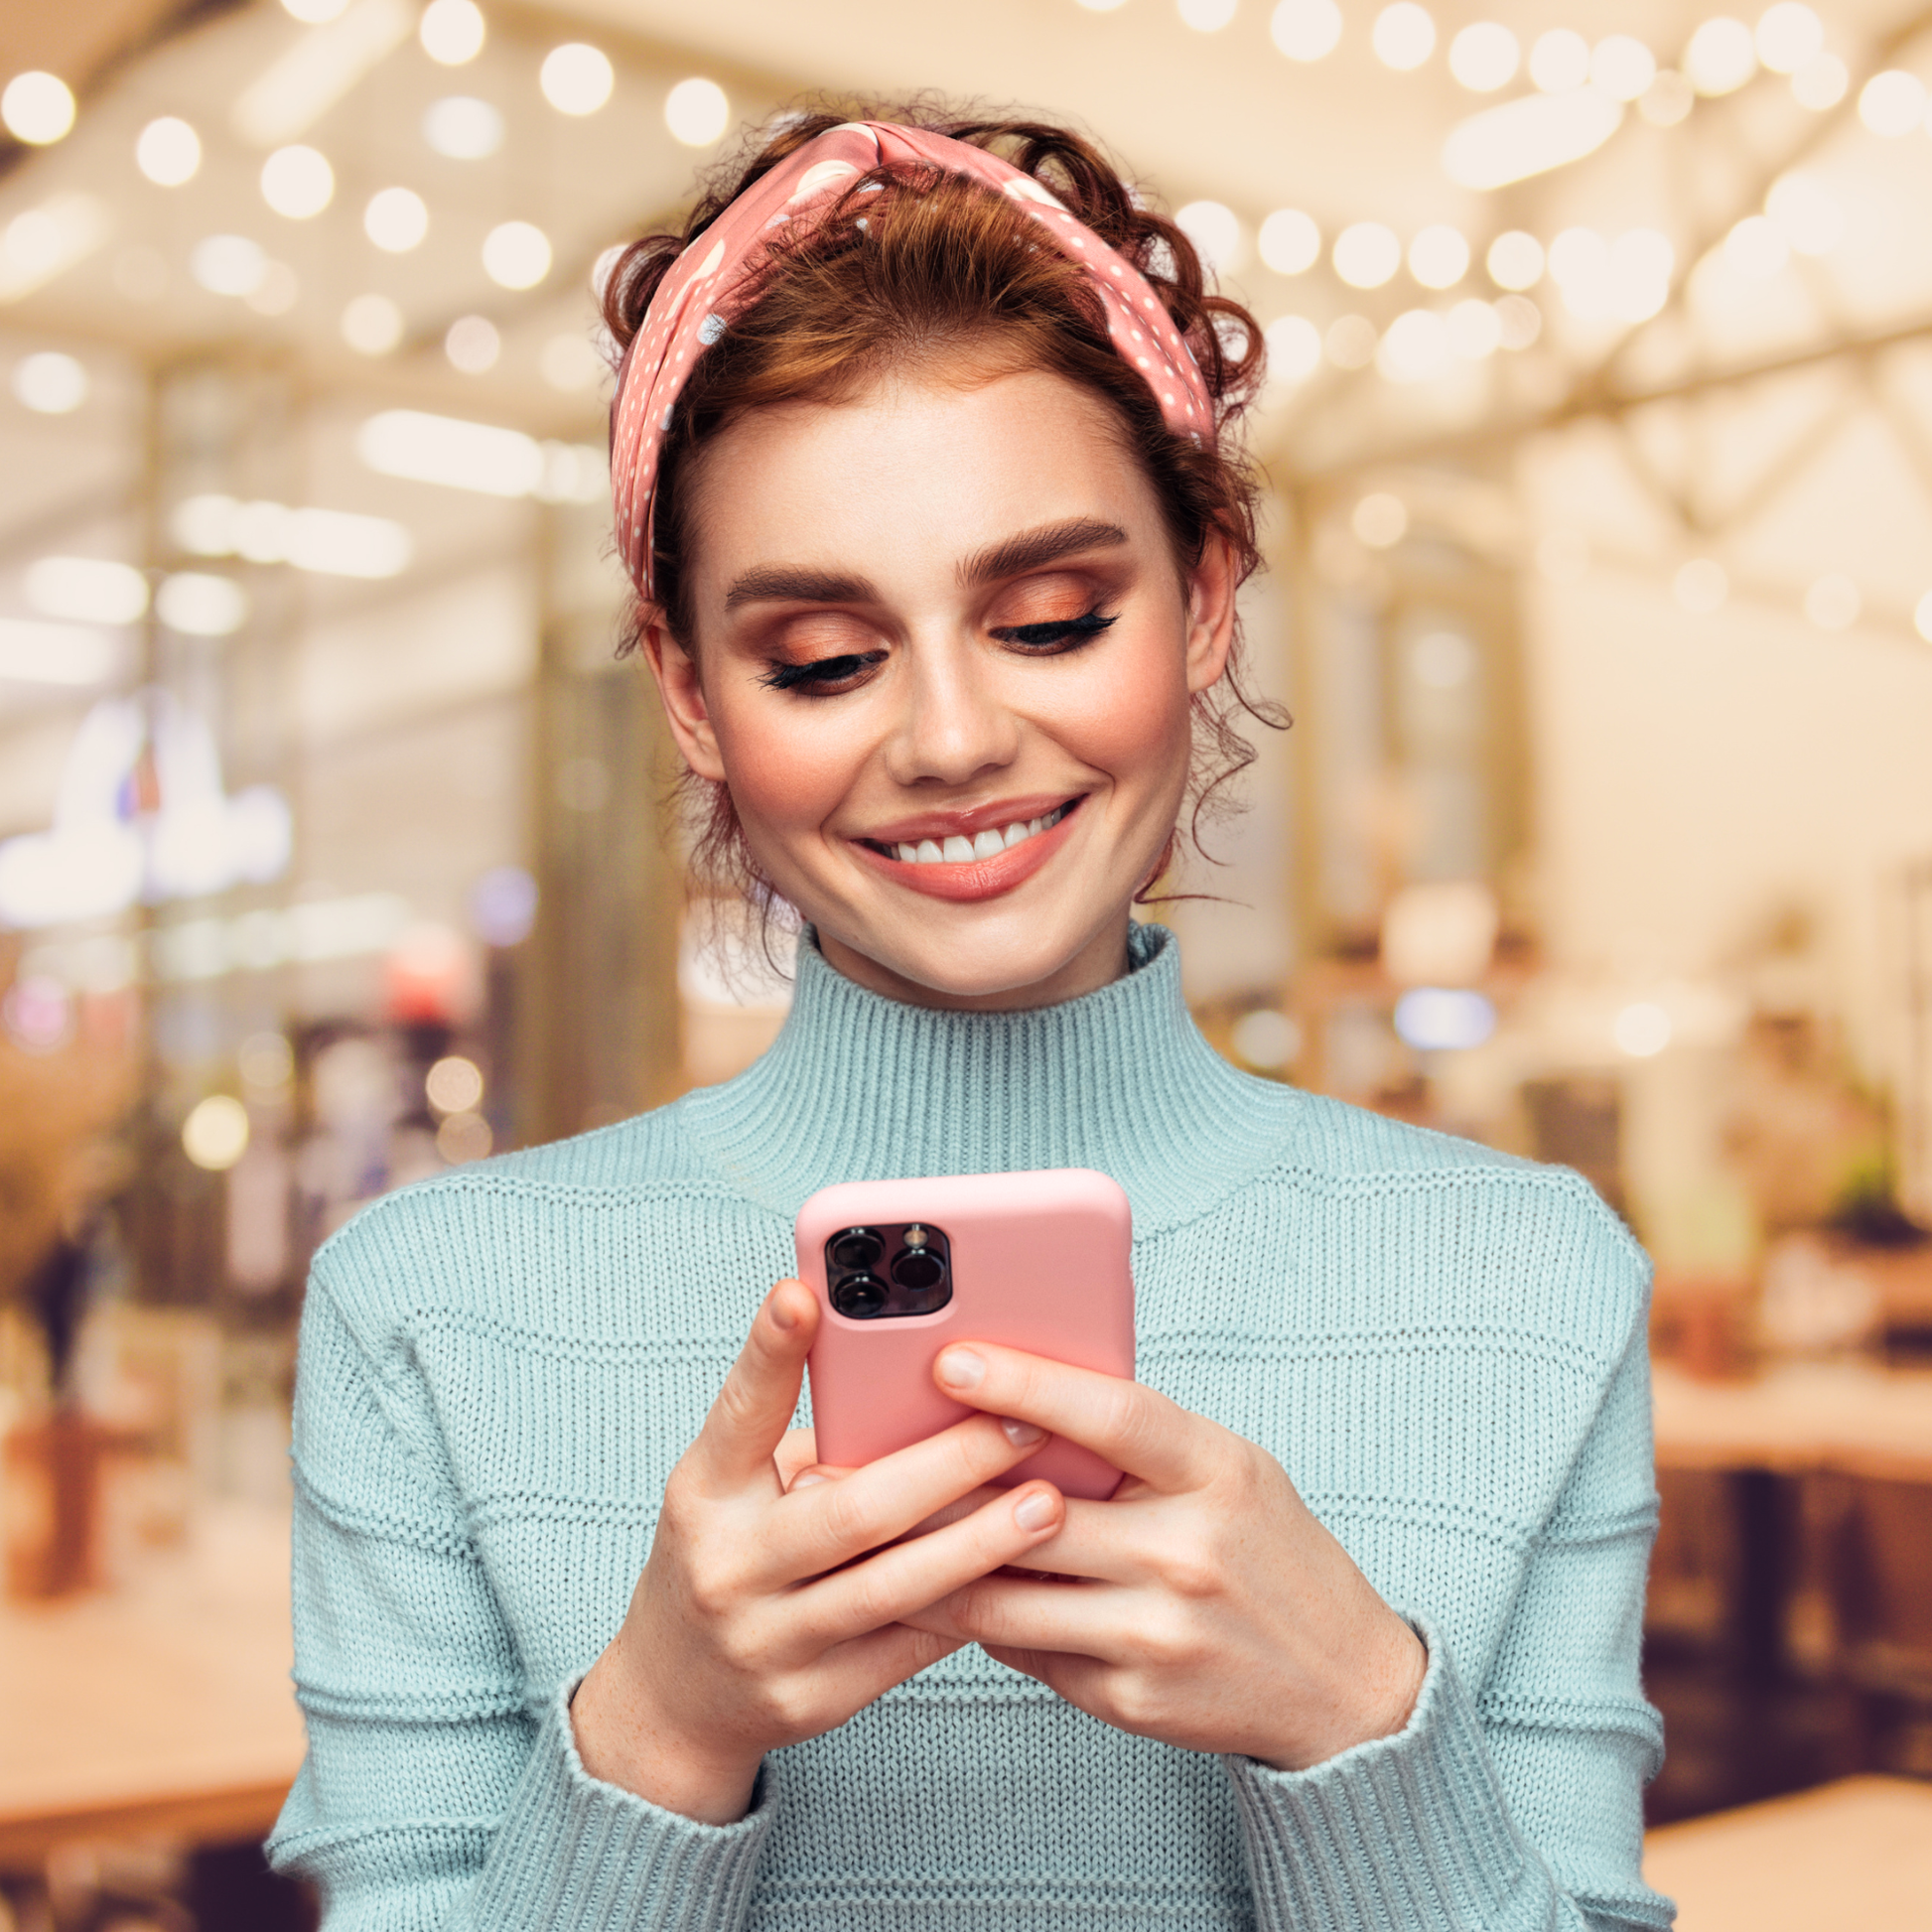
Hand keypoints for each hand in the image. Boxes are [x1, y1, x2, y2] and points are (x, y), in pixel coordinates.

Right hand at [570, 1283, 1067, 1822]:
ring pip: (892, 1587)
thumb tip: (919, 1377)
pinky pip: (907, 1646)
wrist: (676, 1697)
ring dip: (979, 1540)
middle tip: (1024, 1421)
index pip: (740, 1412)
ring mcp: (767, 1641)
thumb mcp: (733, 1487)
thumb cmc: (728, 1552)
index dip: (769, 1352)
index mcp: (704, 1493)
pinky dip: (969, 1605)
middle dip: (948, 1463)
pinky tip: (1025, 1575)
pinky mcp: (812, 1699)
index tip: (803, 1292)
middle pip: (851, 1510)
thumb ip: (809, 1439)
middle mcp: (729, 1566)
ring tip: (1048, 1502)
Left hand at [898, 1343, 1426, 1771]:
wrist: (1345, 1685)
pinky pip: (1024, 1650)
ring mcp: (1155, 1634)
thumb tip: (1020, 1404)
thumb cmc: (1271, 1552)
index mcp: (1216, 1473)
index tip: (948, 1359)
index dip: (1024, 1382)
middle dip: (943, 1485)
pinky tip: (949, 1591)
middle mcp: (1186, 1555)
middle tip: (874, 1454)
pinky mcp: (1128, 1698)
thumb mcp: (1229, 1470)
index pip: (1110, 1415)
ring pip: (1006, 1593)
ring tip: (883, 1529)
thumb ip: (1141, 1441)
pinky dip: (982, 1619)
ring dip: (938, 1562)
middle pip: (1034, 1512)